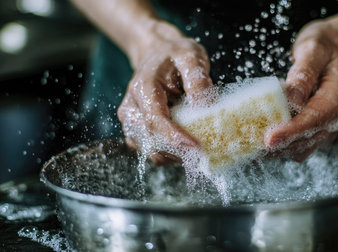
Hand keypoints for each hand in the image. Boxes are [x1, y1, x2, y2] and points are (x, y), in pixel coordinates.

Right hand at [117, 21, 213, 164]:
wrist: (156, 53)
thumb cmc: (174, 54)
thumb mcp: (190, 56)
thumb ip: (197, 78)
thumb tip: (205, 105)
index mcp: (143, 88)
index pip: (155, 120)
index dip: (175, 138)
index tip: (196, 147)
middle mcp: (131, 109)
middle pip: (152, 141)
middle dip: (178, 151)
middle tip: (206, 151)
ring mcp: (131, 122)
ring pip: (152, 151)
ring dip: (176, 155)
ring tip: (199, 148)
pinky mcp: (137, 131)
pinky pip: (153, 150)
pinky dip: (171, 153)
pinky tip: (187, 145)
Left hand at [265, 15, 337, 160]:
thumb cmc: (328, 46)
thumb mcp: (313, 48)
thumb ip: (303, 73)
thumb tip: (291, 100)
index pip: (314, 118)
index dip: (291, 131)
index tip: (269, 138)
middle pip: (308, 138)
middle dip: (280, 142)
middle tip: (250, 139)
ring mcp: (334, 126)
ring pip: (304, 147)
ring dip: (279, 147)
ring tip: (253, 140)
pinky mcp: (324, 131)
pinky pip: (303, 145)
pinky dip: (285, 145)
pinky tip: (267, 137)